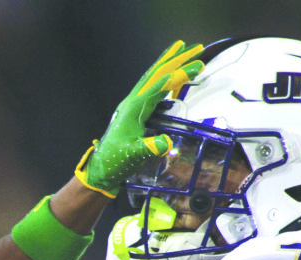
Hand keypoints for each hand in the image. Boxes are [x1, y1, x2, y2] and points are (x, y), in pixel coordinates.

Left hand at [76, 40, 203, 197]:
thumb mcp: (133, 155)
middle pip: (157, 74)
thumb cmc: (115, 162)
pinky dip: (164, 79)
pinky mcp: (135, 113)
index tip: (199, 65)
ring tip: (183, 49)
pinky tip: (171, 77)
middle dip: (177, 59)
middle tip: (197, 47)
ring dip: (169, 63)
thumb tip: (164, 143)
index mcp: (134, 108)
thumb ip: (149, 147)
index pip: (160, 85)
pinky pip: (152, 89)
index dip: (180, 74)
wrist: (101, 170)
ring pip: (153, 78)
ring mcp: (133, 106)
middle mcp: (133, 102)